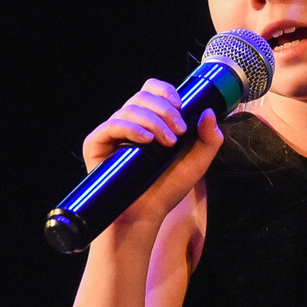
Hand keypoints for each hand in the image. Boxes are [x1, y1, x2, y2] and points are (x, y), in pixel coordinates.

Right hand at [80, 79, 223, 231]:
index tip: (181, 106)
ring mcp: (112, 132)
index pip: (152, 90)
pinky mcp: (97, 144)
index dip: (166, 91)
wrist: (145, 215)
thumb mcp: (197, 163)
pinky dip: (131, 128)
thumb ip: (209, 139)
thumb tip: (208, 112)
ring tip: (168, 143)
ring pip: (130, 108)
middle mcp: (130, 122)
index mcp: (150, 120)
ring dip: (154, 121)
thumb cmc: (167, 189)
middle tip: (179, 131)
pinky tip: (146, 140)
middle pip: (143, 96)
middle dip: (165, 110)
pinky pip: (112, 125)